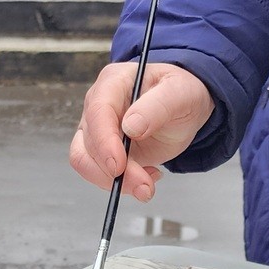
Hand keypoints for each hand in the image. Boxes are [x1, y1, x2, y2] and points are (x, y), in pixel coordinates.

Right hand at [70, 62, 214, 200]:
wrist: (183, 109)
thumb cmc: (180, 94)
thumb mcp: (180, 93)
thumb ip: (157, 106)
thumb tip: (131, 126)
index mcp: (113, 83)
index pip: (97, 112)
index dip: (104, 142)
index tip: (118, 166)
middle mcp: (97, 106)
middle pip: (88, 143)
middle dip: (112, 170)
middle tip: (144, 185)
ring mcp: (95, 130)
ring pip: (85, 162)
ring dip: (114, 181)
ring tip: (146, 185)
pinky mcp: (100, 151)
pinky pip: (97, 173)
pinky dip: (120, 183)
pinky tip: (145, 177)